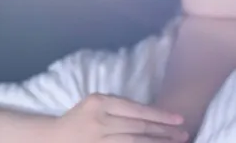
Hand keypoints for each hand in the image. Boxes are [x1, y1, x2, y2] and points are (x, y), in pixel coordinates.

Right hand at [53, 94, 187, 141]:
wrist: (56, 137)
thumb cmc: (80, 118)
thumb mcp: (95, 103)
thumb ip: (118, 106)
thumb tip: (151, 115)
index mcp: (100, 102)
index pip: (136, 109)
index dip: (159, 115)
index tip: (178, 119)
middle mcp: (100, 120)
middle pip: (139, 127)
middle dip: (164, 132)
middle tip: (184, 134)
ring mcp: (100, 139)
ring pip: (136, 142)